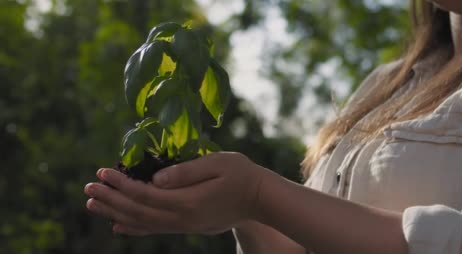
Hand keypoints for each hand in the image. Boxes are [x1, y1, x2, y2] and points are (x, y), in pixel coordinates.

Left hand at [84, 152, 270, 234]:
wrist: (260, 199)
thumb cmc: (242, 174)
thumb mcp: (218, 164)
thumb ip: (187, 171)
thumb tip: (155, 178)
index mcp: (188, 201)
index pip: (145, 194)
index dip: (121, 184)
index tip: (102, 171)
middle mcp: (183, 218)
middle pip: (138, 211)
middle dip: (111, 199)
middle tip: (88, 187)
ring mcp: (185, 225)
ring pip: (143, 223)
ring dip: (116, 213)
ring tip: (93, 204)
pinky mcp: (188, 226)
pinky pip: (154, 229)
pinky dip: (133, 227)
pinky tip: (118, 224)